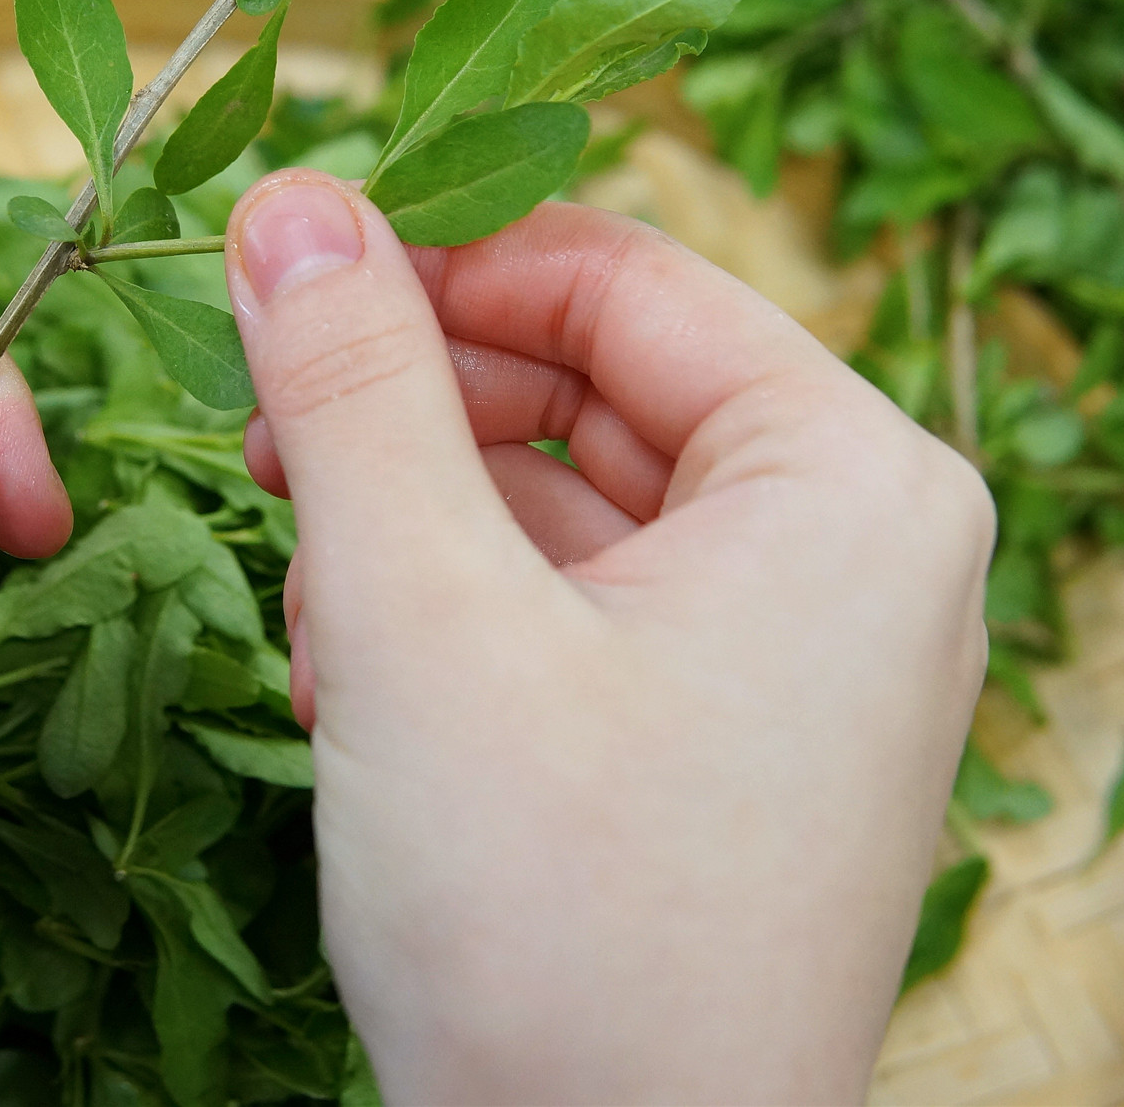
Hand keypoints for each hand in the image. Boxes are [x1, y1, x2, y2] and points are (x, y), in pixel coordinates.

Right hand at [224, 171, 991, 1103]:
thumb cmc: (557, 926)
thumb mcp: (422, 612)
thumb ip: (352, 382)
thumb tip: (293, 197)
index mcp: (854, 480)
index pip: (619, 274)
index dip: (431, 259)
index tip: (271, 276)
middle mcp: (863, 552)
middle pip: (593, 382)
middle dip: (413, 413)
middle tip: (260, 446)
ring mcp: (807, 658)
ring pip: (569, 497)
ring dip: (418, 522)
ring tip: (318, 610)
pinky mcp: (736, 744)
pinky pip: (586, 604)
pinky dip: (462, 614)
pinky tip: (362, 682)